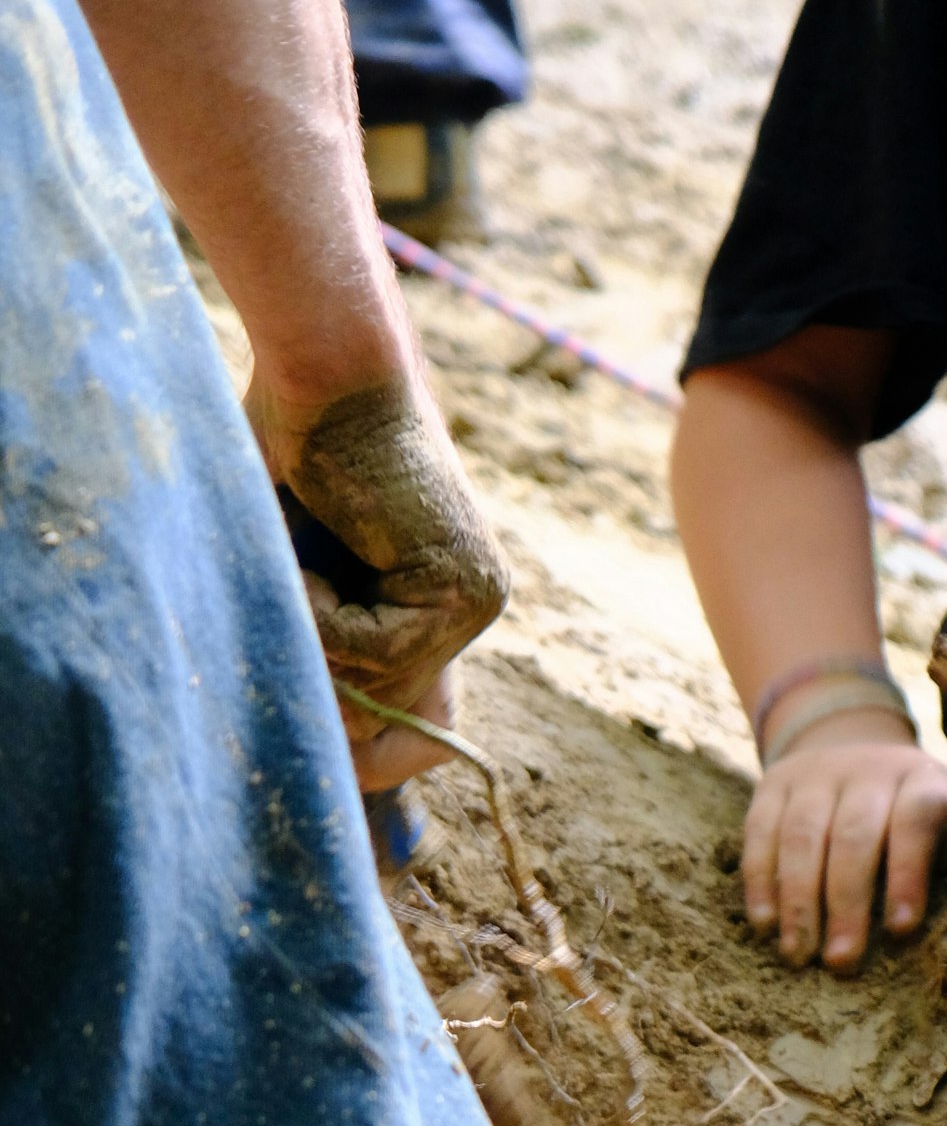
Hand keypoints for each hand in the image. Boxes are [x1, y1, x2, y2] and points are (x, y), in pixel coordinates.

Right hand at [249, 372, 509, 789]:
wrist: (325, 372)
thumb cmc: (291, 451)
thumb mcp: (298, 573)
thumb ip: (321, 653)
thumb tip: (333, 751)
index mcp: (437, 605)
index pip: (425, 728)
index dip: (372, 754)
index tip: (325, 747)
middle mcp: (470, 606)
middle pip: (403, 721)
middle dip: (331, 693)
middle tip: (290, 622)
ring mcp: (477, 599)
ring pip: (382, 685)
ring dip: (314, 639)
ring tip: (292, 568)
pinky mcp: (467, 587)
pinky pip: (381, 651)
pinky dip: (326, 619)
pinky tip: (307, 561)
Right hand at [742, 714, 946, 970]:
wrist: (852, 741)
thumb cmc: (919, 806)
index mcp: (923, 781)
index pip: (914, 821)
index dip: (907, 874)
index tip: (902, 930)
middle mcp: (869, 770)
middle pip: (853, 835)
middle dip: (847, 903)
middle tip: (842, 963)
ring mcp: (817, 775)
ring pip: (802, 835)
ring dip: (799, 900)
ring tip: (799, 955)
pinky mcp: (774, 783)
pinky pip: (760, 831)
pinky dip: (761, 879)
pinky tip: (765, 923)